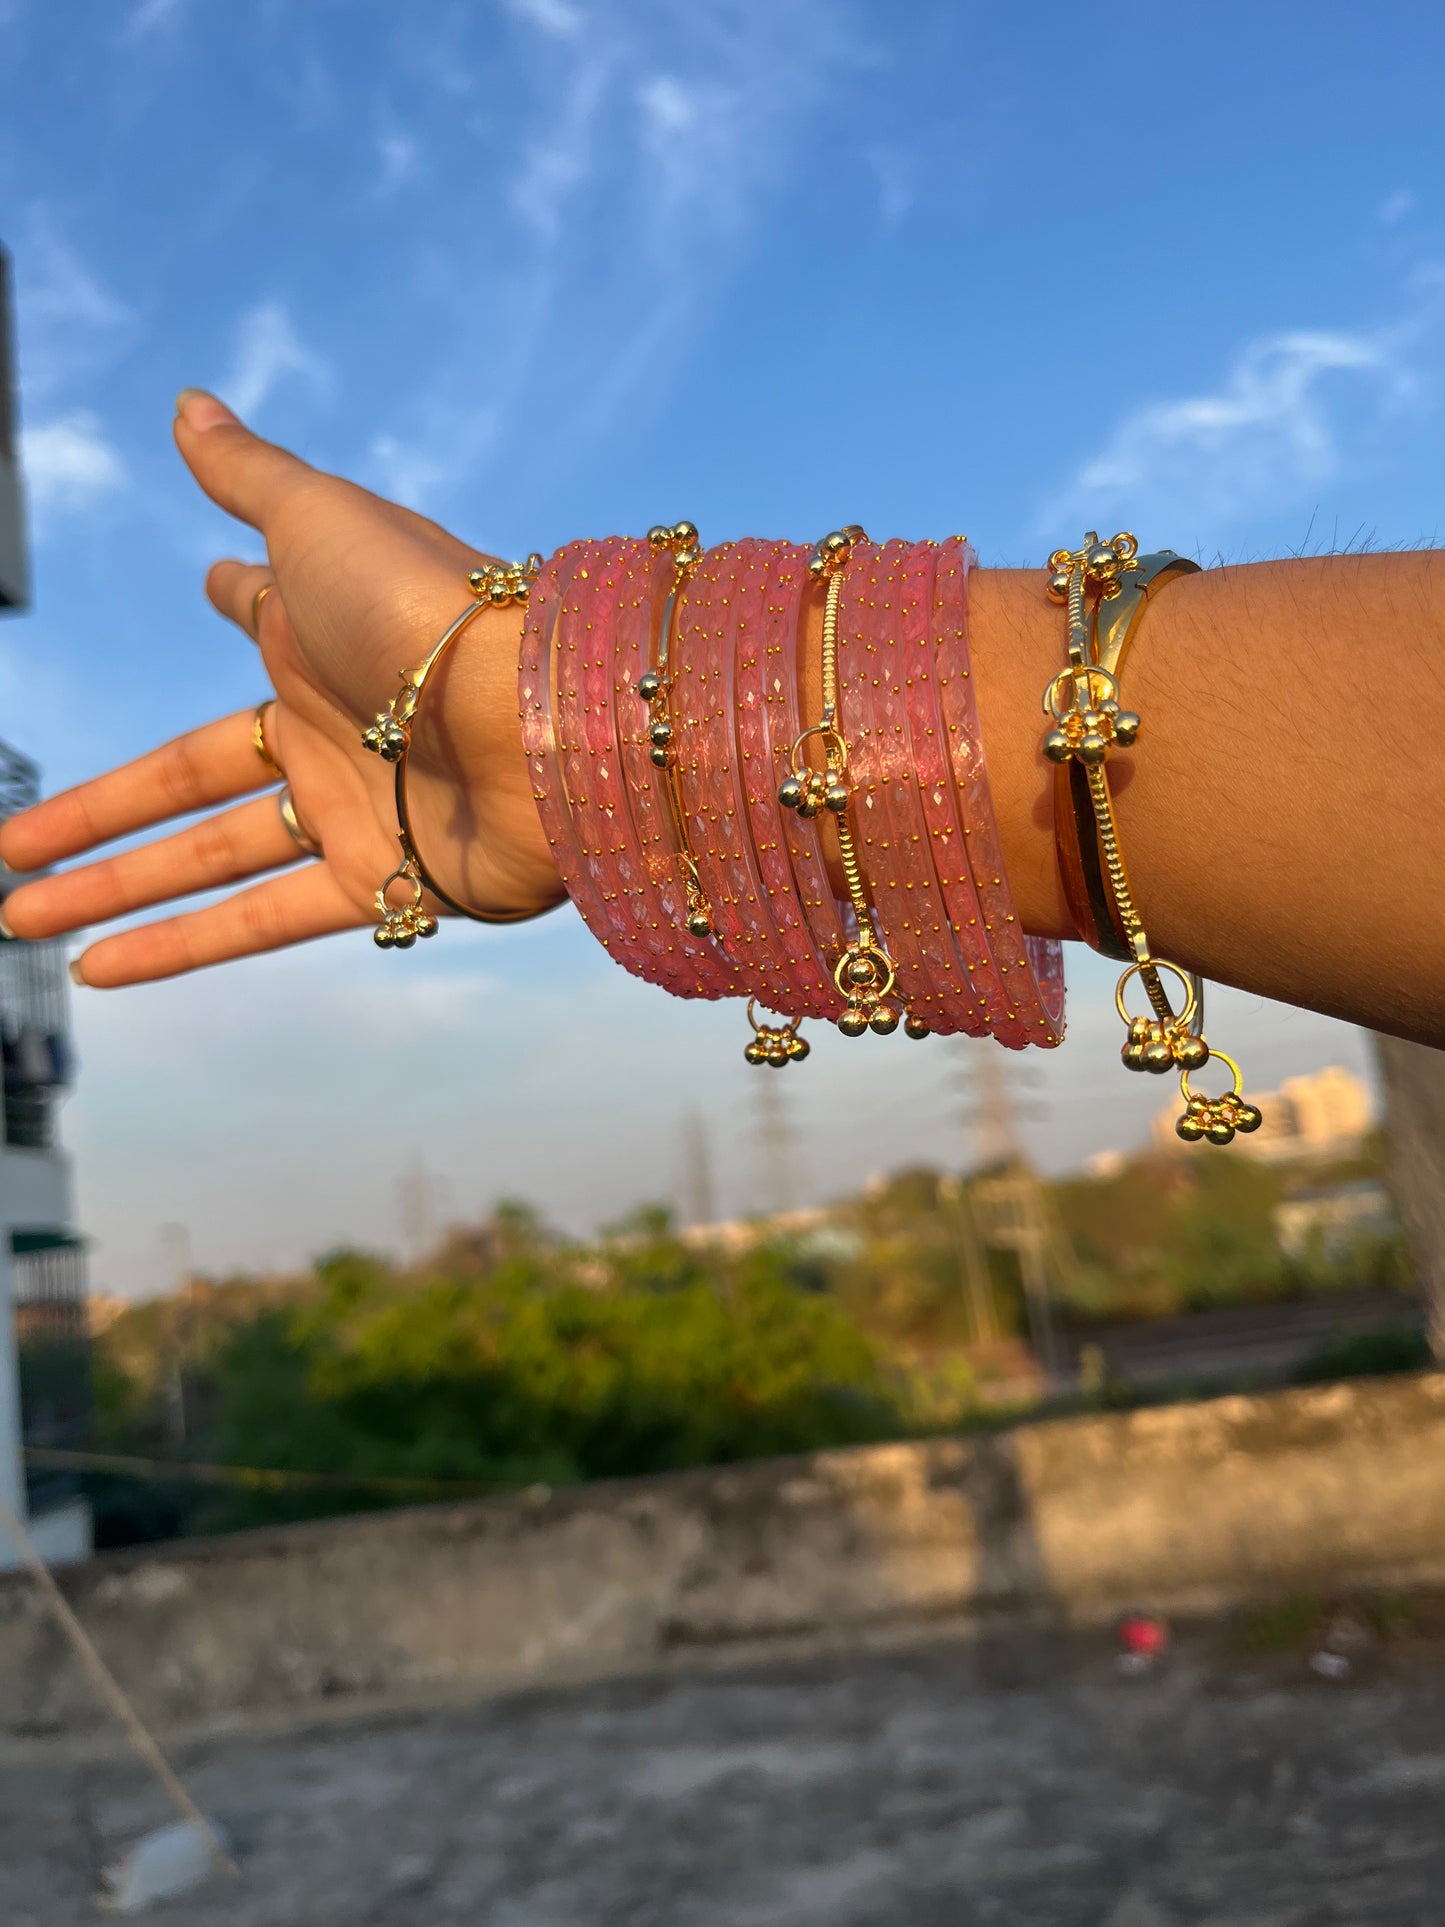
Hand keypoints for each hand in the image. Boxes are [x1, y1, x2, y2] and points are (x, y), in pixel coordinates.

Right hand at [0, 391, 563, 985]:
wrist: (542, 723)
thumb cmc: (430, 607)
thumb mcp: (321, 519)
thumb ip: (248, 476)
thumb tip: (187, 403)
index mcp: (317, 631)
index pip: (253, 616)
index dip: (230, 598)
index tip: (209, 585)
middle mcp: (331, 724)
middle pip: (186, 777)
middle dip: (95, 813)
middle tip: (6, 847)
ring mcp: (353, 807)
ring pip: (204, 857)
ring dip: (108, 888)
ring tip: (16, 919)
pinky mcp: (380, 882)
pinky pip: (255, 921)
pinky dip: (176, 948)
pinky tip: (98, 970)